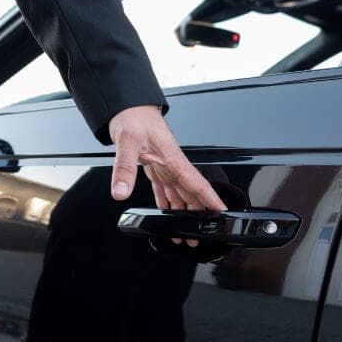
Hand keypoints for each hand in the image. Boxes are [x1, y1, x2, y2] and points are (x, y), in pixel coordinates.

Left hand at [109, 105, 226, 246]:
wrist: (127, 106)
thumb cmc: (133, 117)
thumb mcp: (127, 141)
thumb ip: (125, 168)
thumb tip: (120, 192)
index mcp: (173, 159)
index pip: (197, 183)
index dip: (210, 199)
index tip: (221, 213)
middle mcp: (172, 164)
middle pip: (190, 194)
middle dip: (197, 216)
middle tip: (198, 236)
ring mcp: (164, 166)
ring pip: (179, 193)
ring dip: (182, 213)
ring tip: (183, 231)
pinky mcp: (154, 166)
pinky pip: (164, 188)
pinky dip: (167, 202)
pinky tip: (167, 212)